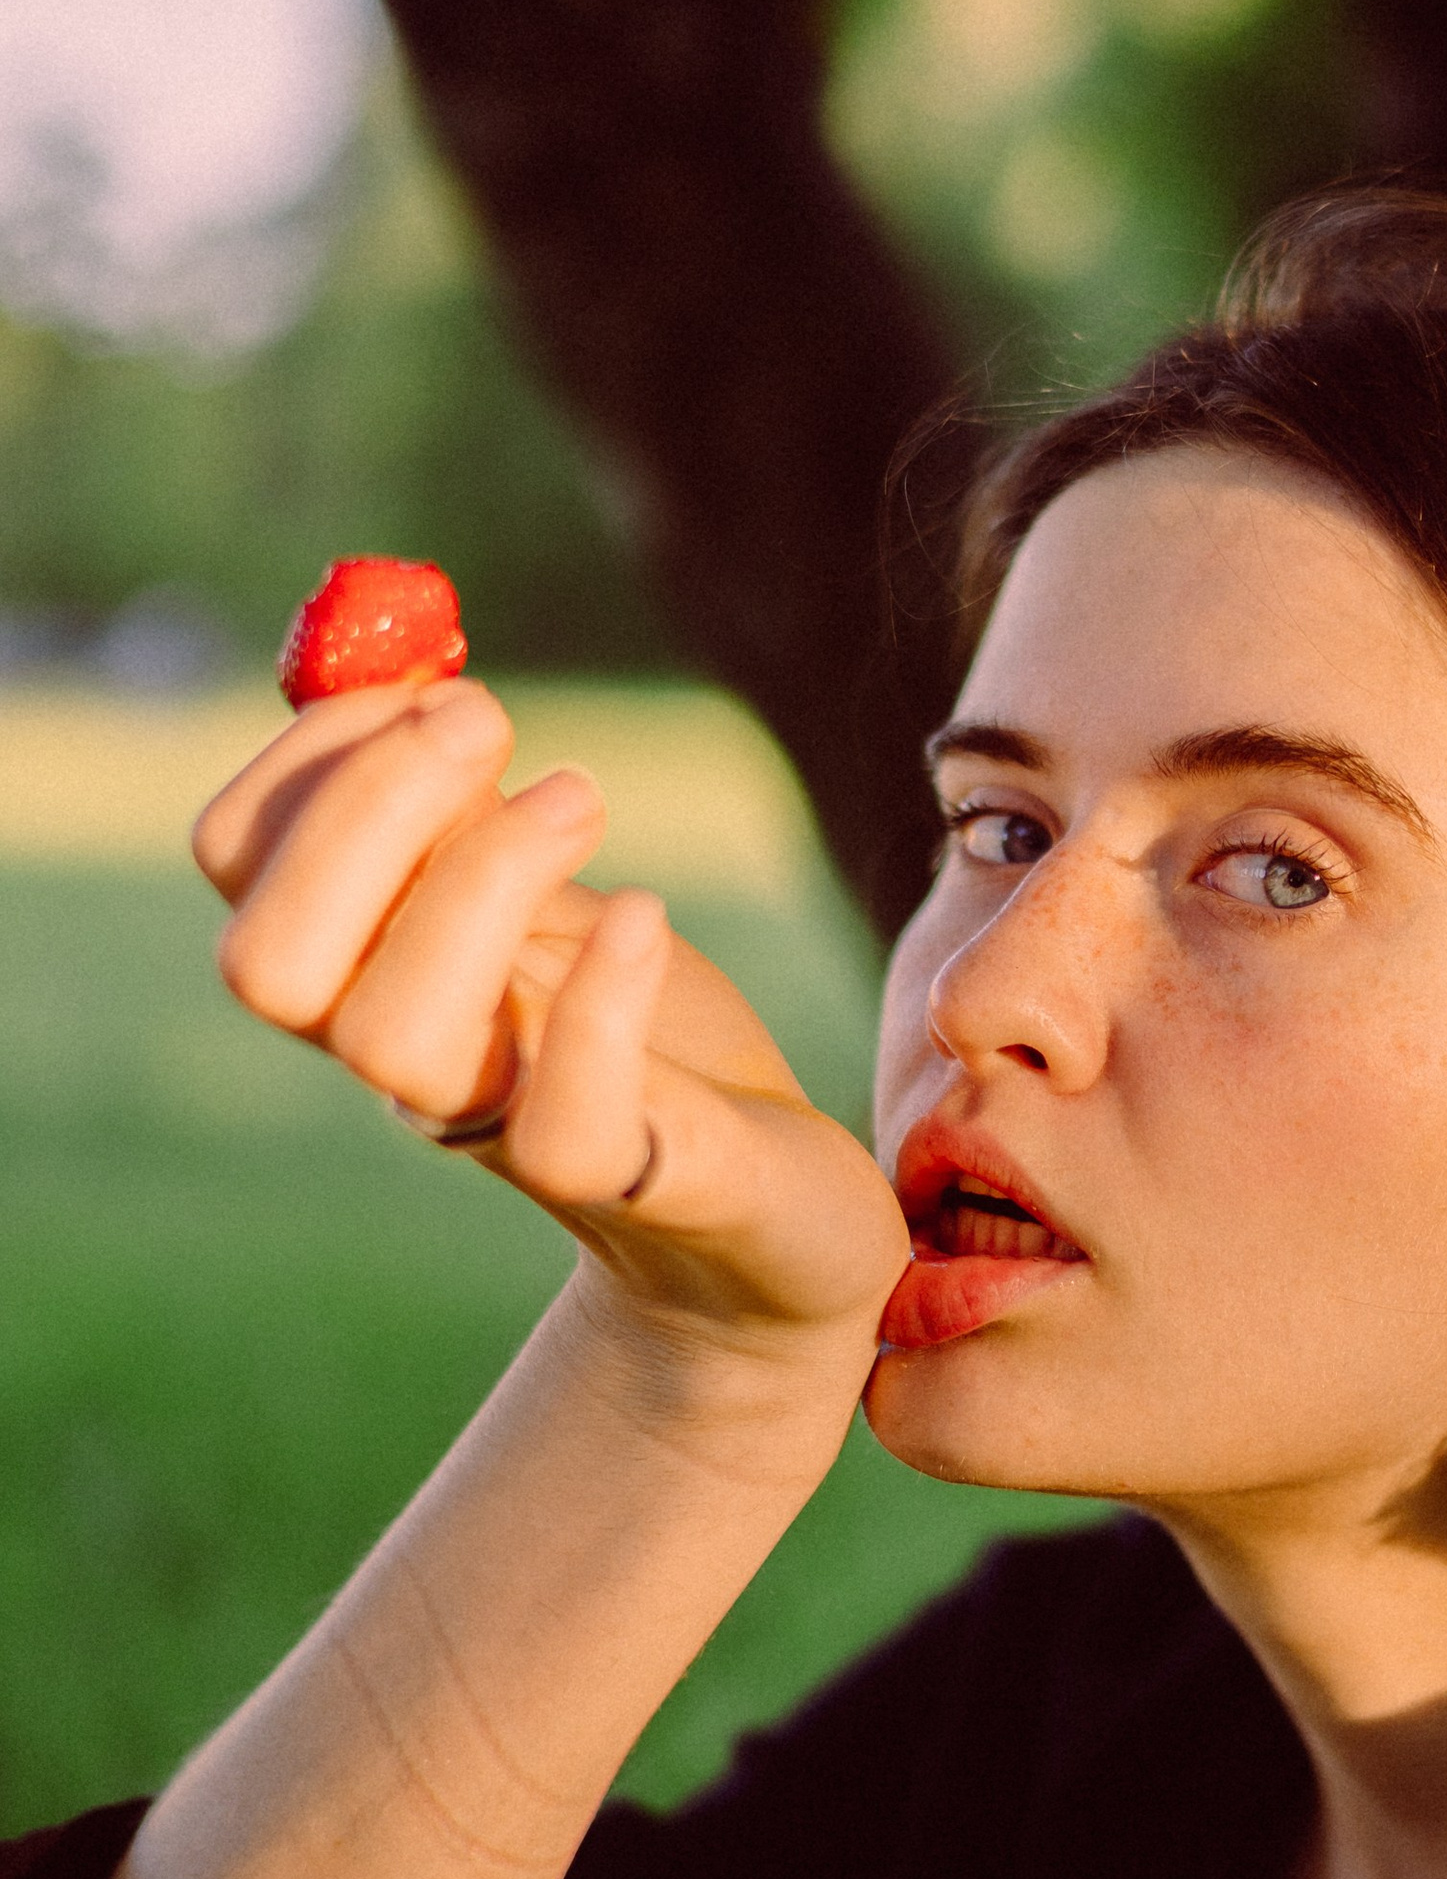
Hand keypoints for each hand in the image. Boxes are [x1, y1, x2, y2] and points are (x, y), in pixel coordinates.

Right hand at [192, 682, 911, 1369]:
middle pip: (272, 962)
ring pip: (392, 1039)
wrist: (774, 1210)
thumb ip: (468, 810)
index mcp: (370, 968)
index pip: (240, 865)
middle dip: (365, 813)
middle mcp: (411, 1060)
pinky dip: (595, 1006)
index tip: (425, 684)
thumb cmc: (650, 1037)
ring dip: (478, 882)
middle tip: (491, 724)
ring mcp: (505, 1131)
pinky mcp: (628, 1182)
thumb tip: (412, 668)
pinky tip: (641, 916)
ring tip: (583, 798)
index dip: (309, 756)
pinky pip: (562, 1127)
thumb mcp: (553, 900)